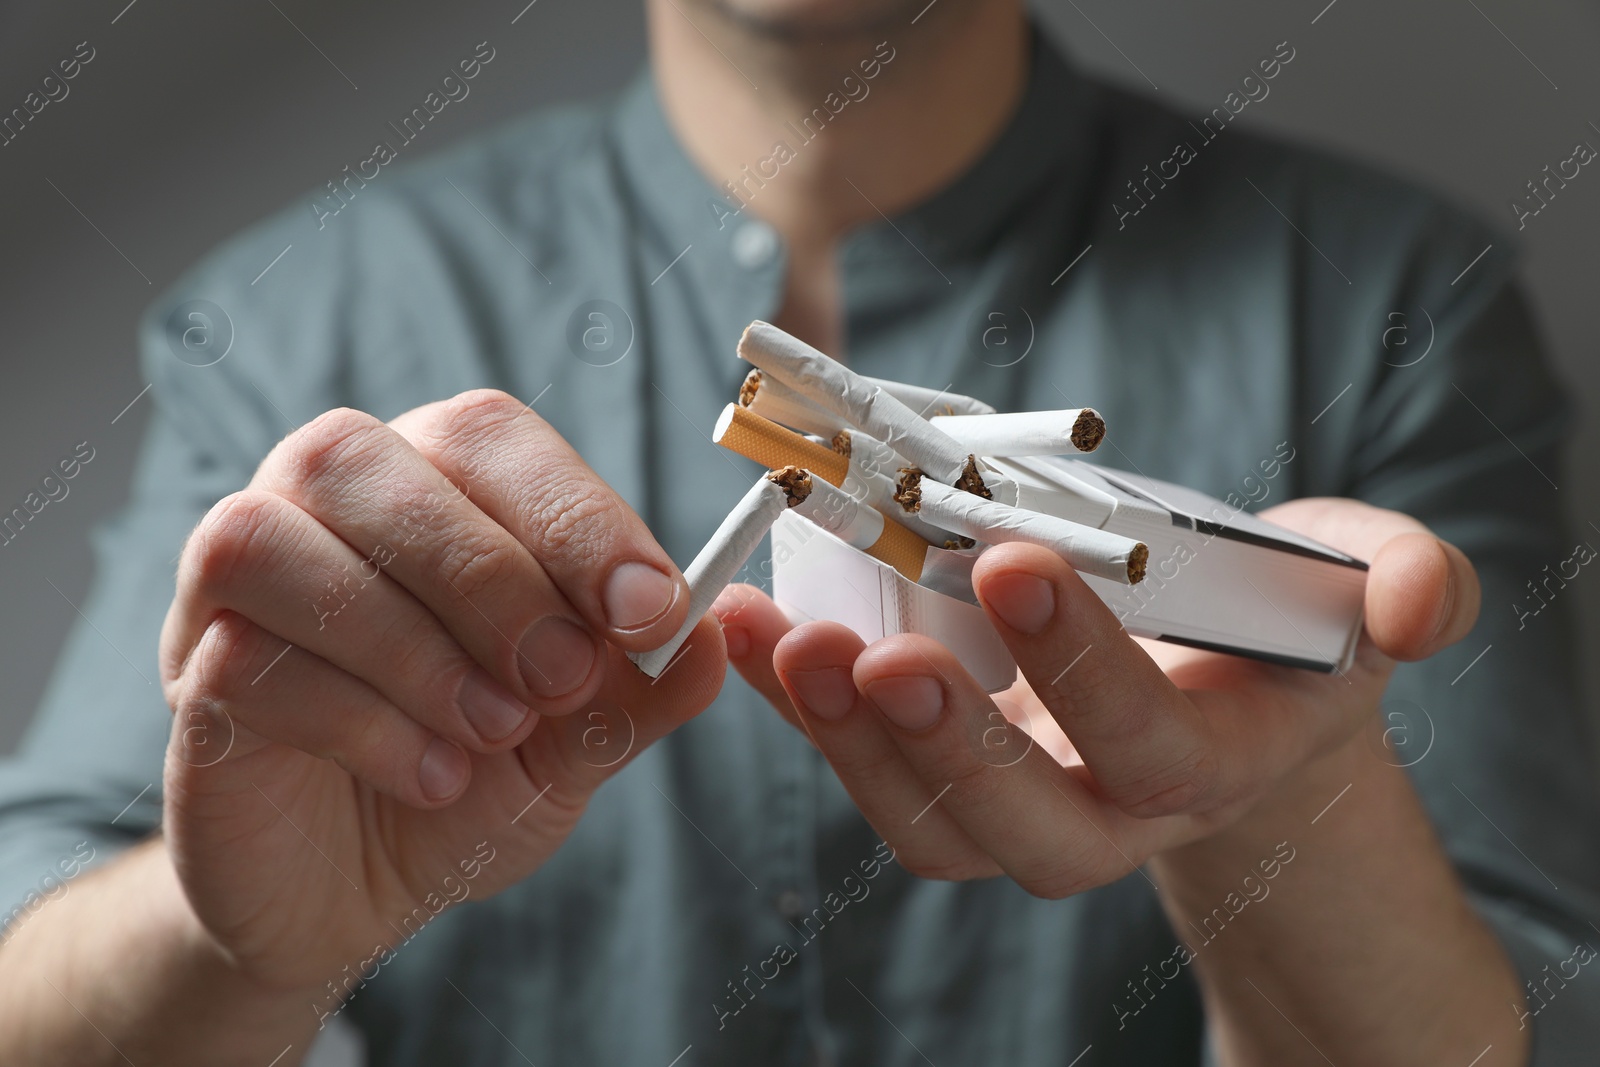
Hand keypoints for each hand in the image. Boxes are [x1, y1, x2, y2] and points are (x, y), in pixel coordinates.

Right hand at [158, 391, 723, 994]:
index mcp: (429, 483)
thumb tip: (716, 638)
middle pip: (373, 463)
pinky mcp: (191, 676)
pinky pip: (243, 659)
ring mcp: (235, 586)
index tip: (651, 609)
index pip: (487, 435)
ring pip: (278, 541)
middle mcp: (319, 504)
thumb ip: (640, 686)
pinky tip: (432, 775)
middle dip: (492, 577)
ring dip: (411, 645)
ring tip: (497, 732)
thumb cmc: (468, 778)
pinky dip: (359, 722)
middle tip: (564, 680)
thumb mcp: (578, 738)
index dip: (574, 513)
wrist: (357, 890)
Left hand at [716, 497, 1477, 893]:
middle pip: (1021, 825)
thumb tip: (1419, 610)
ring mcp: (1010, 803)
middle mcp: (1102, 812)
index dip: (1083, 670)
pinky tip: (739, 624)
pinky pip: (859, 759)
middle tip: (879, 654)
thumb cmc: (1277, 624)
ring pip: (923, 824)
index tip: (1016, 561)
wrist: (1214, 675)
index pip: (1146, 743)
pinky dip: (793, 701)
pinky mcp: (937, 768)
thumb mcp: (1354, 589)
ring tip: (781, 641)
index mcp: (1207, 764)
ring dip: (844, 737)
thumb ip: (1406, 585)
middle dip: (949, 748)